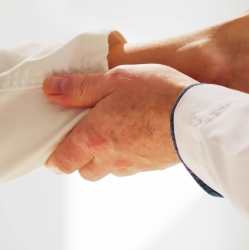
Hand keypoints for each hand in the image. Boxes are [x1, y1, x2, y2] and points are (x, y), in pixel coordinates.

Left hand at [42, 65, 194, 180]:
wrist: (198, 117)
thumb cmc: (156, 94)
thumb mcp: (114, 78)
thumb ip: (80, 87)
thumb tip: (50, 88)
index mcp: (92, 139)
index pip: (61, 163)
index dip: (55, 157)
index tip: (56, 143)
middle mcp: (110, 158)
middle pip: (85, 171)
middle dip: (81, 157)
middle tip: (87, 132)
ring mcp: (135, 165)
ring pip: (110, 169)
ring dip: (107, 156)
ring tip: (116, 130)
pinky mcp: (155, 165)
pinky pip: (134, 165)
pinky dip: (131, 154)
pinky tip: (141, 133)